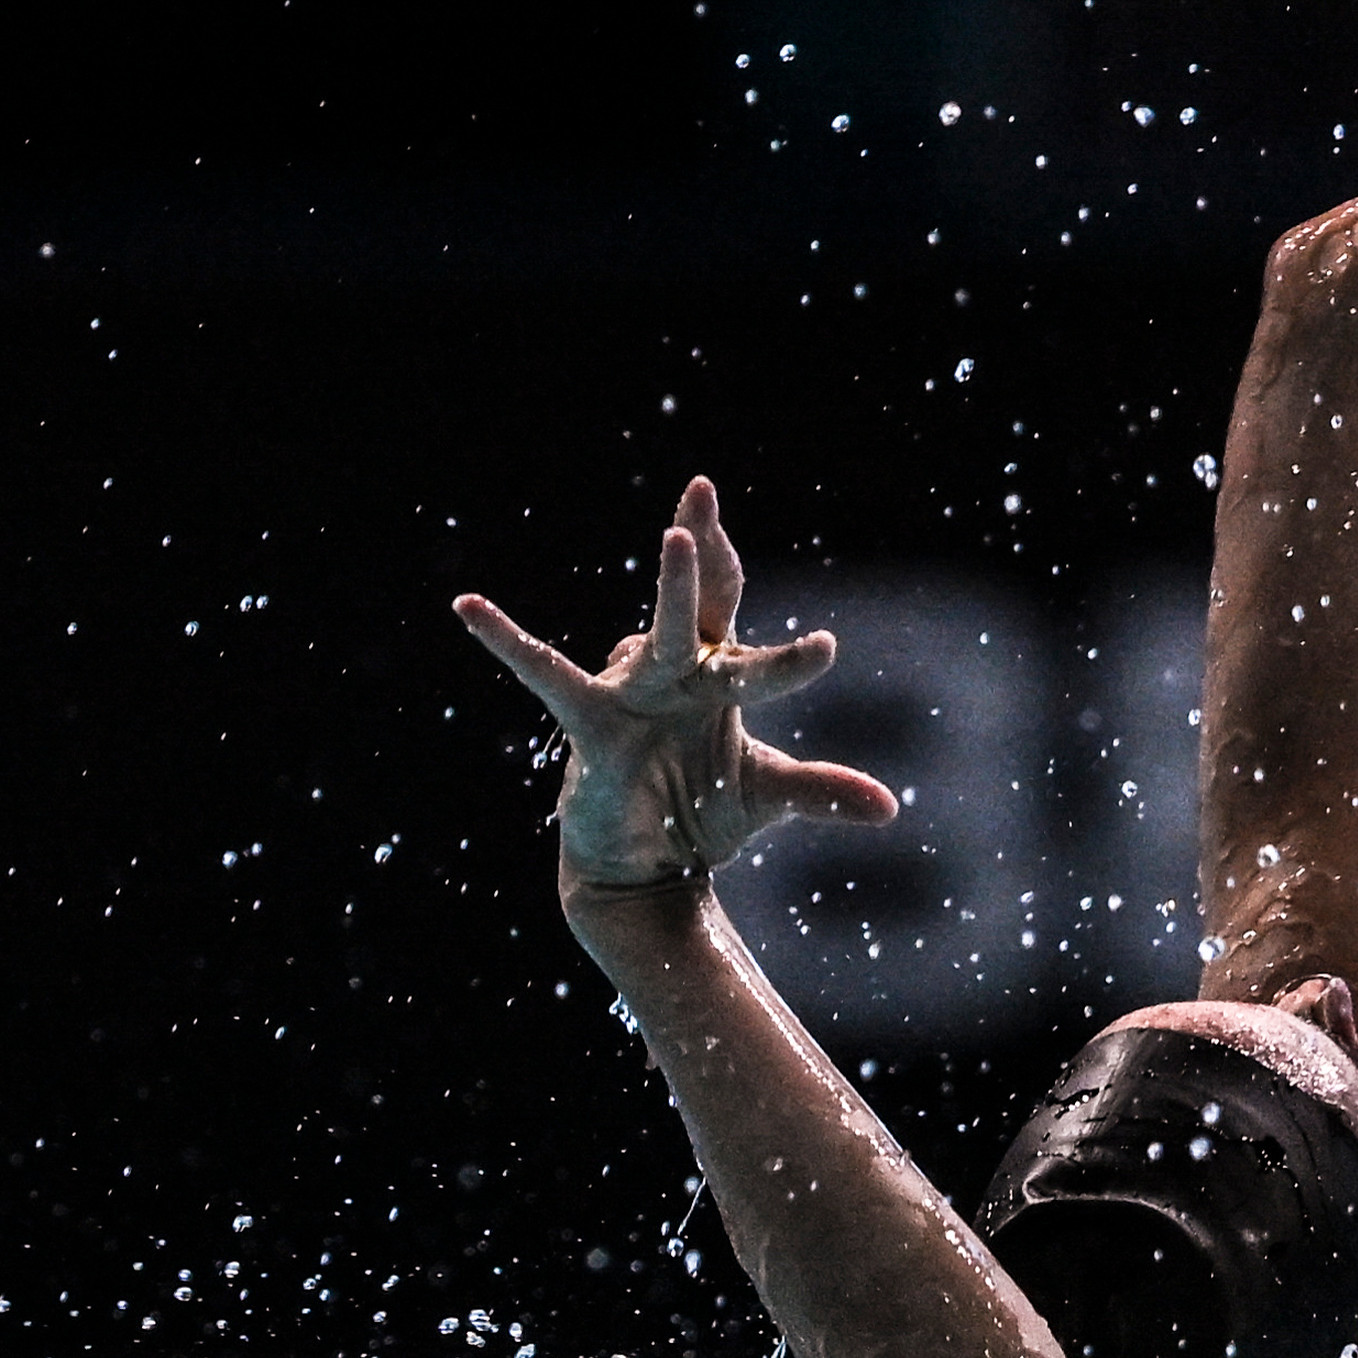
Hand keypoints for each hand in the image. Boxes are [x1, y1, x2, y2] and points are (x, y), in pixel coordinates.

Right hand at [453, 477, 898, 889]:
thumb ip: (820, 791)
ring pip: (656, 633)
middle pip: (697, 600)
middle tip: (704, 489)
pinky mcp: (593, 724)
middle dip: (705, 548)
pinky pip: (547, 675)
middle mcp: (675, 672)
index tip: (823, 645)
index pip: (735, 617)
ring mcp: (634, 693)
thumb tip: (889, 807)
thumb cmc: (700, 813)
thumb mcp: (767, 795)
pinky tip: (467, 607)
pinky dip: (506, 641)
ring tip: (679, 535)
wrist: (643, 867)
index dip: (771, 623)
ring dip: (673, 587)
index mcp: (715, 676)